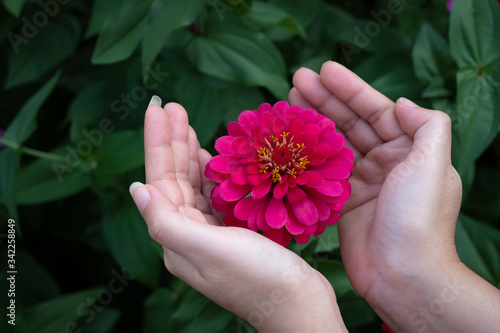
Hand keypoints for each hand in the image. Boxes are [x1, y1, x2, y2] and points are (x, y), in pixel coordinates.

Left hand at [130, 98, 346, 331]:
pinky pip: (215, 195)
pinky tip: (212, 156)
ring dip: (190, 153)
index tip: (158, 108)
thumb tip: (136, 189)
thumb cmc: (259, 278)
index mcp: (177, 238)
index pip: (160, 181)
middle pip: (174, 179)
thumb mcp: (210, 250)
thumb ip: (168, 221)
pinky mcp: (232, 233)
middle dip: (173, 141)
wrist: (298, 305)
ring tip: (187, 124)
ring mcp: (210, 234)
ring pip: (194, 185)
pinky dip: (213, 172)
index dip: (158, 143)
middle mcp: (188, 236)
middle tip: (172, 106)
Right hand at [291, 62, 499, 331]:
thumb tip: (401, 102)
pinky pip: (320, 172)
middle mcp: (385, 162)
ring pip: (332, 145)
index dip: (350, 88)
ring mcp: (361, 182)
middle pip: (350, 123)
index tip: (324, 69)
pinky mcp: (341, 203)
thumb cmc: (419, 218)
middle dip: (324, 100)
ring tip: (287, 102)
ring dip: (311, 123)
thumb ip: (426, 126)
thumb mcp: (435, 164)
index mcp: (408, 150)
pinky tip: (288, 142)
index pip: (376, 110)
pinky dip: (305, 156)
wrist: (403, 274)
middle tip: (296, 80)